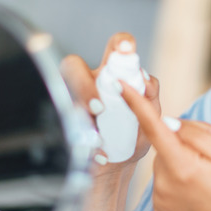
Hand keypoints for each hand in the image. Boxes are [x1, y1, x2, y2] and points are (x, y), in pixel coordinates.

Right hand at [60, 33, 160, 176]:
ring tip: (96, 136)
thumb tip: (145, 83)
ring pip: (61, 95)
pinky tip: (97, 155)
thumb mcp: (149, 117)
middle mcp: (89, 82)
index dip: (120, 43)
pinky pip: (60, 123)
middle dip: (83, 84)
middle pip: (73, 66)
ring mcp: (72, 101)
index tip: (126, 48)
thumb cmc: (133, 136)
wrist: (117, 167)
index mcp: (114, 74)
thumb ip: (150, 98)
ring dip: (75, 114)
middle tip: (98, 108)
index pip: (116, 47)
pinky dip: (81, 141)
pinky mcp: (62, 123)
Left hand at [120, 82, 210, 210]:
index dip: (137, 105)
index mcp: (183, 170)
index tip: (121, 86)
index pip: (155, 130)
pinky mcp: (161, 207)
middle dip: (188, 136)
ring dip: (185, 155)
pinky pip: (166, 175)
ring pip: (167, 157)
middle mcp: (165, 185)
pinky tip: (201, 182)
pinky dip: (180, 171)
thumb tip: (171, 123)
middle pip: (167, 141)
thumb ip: (199, 136)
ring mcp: (161, 199)